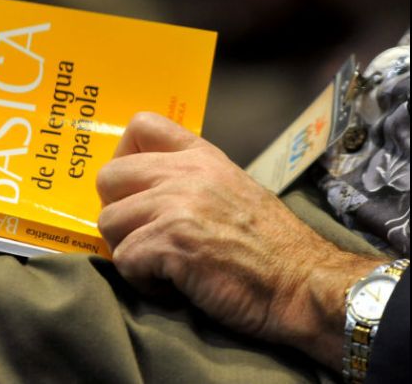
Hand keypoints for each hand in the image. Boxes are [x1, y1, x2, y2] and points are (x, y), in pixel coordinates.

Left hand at [96, 112, 386, 367]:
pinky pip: (123, 259)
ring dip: (128, 250)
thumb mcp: (235, 189)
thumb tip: (148, 192)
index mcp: (201, 156)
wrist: (304, 283)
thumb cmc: (272, 247)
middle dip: (119, 212)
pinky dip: (141, 280)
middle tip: (145, 236)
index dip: (125, 157)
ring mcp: (176, 206)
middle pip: (108, 177)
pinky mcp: (171, 243)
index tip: (137, 190)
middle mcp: (184, 173)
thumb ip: (194, 180)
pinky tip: (172, 285)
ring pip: (108, 221)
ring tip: (161, 264)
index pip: (141, 126)